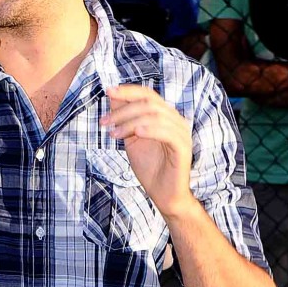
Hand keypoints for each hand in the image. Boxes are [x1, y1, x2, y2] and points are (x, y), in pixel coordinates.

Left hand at [100, 84, 192, 218]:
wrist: (164, 195)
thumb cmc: (150, 168)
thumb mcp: (132, 139)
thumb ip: (125, 118)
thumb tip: (113, 95)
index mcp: (165, 116)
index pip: (148, 94)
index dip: (128, 91)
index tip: (108, 91)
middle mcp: (176, 120)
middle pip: (149, 103)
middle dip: (123, 110)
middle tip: (104, 122)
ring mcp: (181, 133)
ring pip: (155, 116)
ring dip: (130, 122)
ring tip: (113, 134)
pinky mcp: (183, 148)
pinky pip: (168, 133)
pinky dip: (150, 130)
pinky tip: (136, 133)